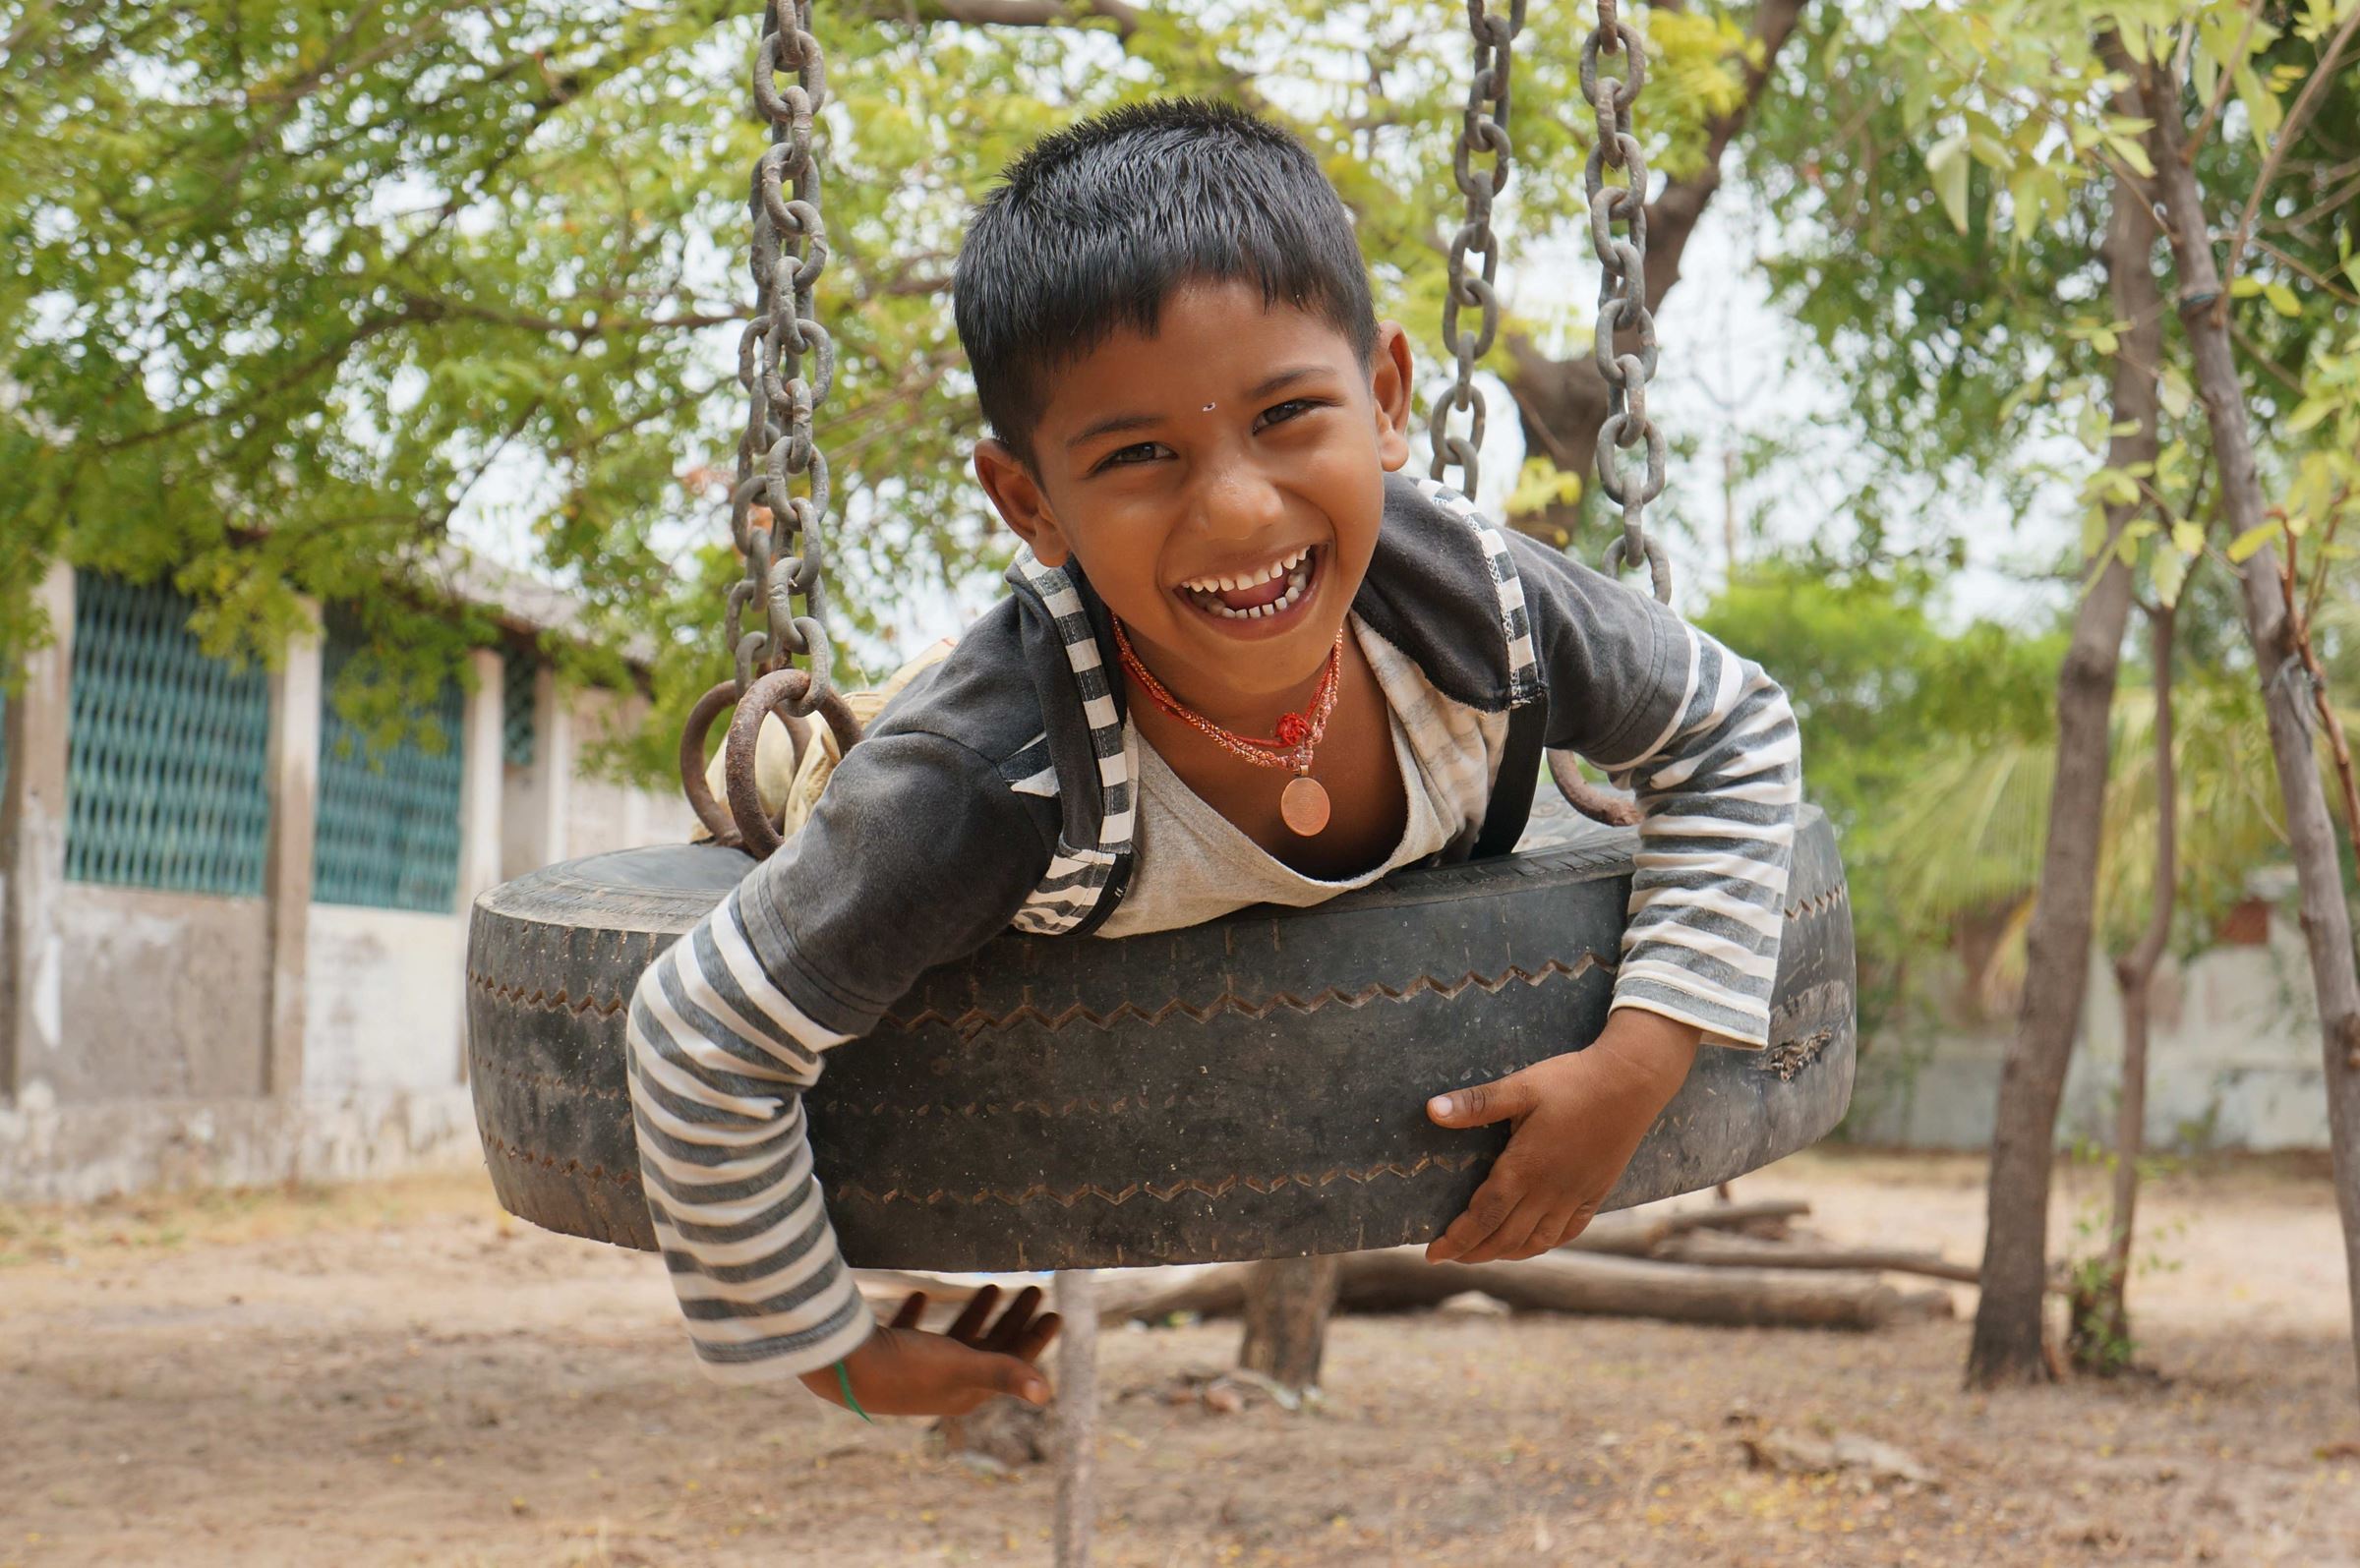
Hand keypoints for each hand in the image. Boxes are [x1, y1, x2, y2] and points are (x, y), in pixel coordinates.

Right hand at [799, 1284, 1061, 1417]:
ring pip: (955, 1339)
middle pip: (989, 1348)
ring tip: (993, 1284)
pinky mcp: (885, 1354)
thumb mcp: (961, 1365)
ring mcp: (912, 1370)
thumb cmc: (906, 1367)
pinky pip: (909, 1331)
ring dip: (976, 1314)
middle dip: (1013, 1320)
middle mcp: (942, 1384)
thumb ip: (1003, 1374)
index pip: (1011, 1363)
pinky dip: (919, 1313)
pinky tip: (920, 1292)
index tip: (1056, 1312)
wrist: (840, 1368)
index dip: (1036, 1339)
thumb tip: (1048, 1394)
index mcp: (964, 1391)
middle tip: (1034, 1289)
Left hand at [1422, 1009, 1700, 1263]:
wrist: (1632, 1082)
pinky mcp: (1595, 1193)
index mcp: (1525, 1168)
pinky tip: (1532, 1244)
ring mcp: (1574, 1195)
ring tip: (1484, 1254)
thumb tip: (1431, 1110)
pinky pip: (1567, 1232)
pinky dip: (1543, 1245)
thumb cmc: (1573, 1081)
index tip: (1432, 1254)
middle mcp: (1549, 1191)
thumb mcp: (1521, 1086)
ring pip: (1536, 1242)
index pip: (1482, 1216)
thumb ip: (1477, 1103)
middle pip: (1505, 1236)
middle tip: (1450, 1257)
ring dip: (1506, 1253)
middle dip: (1474, 1251)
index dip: (1456, 1239)